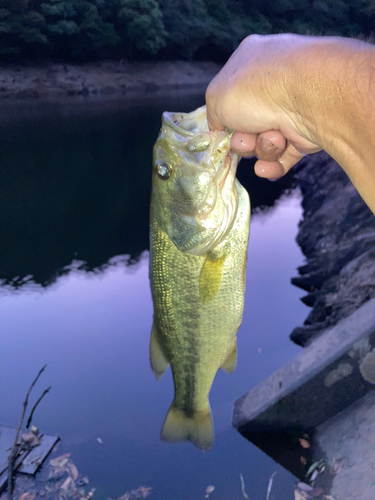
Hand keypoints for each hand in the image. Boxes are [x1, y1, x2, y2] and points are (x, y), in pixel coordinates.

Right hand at [205, 34, 325, 178]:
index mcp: (251, 63)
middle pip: (246, 125)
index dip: (225, 119)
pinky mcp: (308, 131)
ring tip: (273, 139)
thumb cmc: (257, 88)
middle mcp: (273, 83)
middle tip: (248, 137)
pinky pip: (284, 155)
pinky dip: (274, 163)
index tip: (223, 133)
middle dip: (244, 139)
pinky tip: (267, 167)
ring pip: (265, 142)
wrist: (309, 96)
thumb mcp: (216, 97)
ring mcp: (293, 107)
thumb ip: (212, 116)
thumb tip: (220, 130)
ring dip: (262, 148)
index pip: (231, 97)